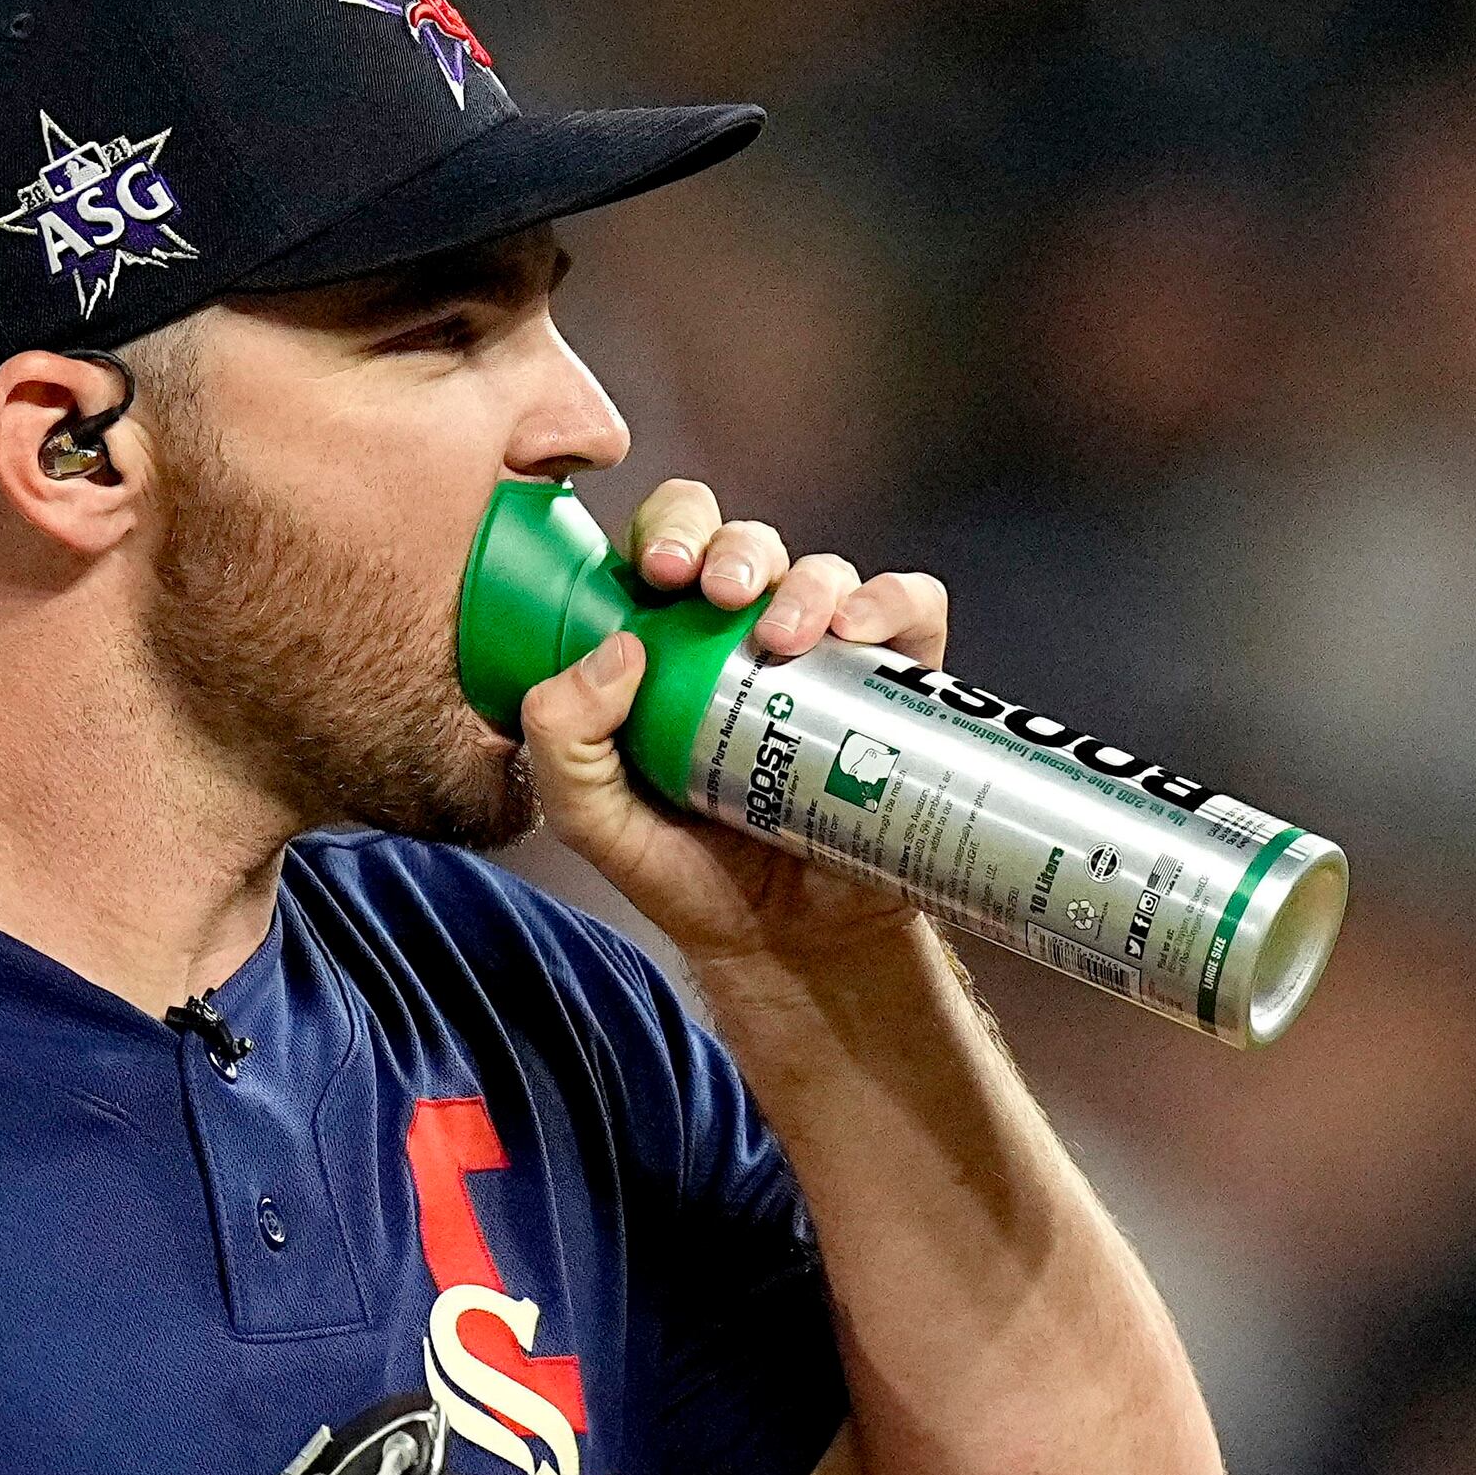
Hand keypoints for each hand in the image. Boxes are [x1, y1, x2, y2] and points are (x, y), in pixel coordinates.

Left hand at [517, 476, 950, 974]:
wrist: (784, 944)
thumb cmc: (687, 872)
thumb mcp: (595, 821)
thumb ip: (564, 744)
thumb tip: (620, 649)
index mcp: (670, 644)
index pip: (668, 545)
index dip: (666, 530)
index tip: (657, 570)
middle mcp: (749, 636)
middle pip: (746, 544)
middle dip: (731, 547)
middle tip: (715, 591)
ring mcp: (827, 659)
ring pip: (824, 572)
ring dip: (806, 582)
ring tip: (783, 637)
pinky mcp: (896, 687)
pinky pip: (911, 611)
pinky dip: (892, 603)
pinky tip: (857, 634)